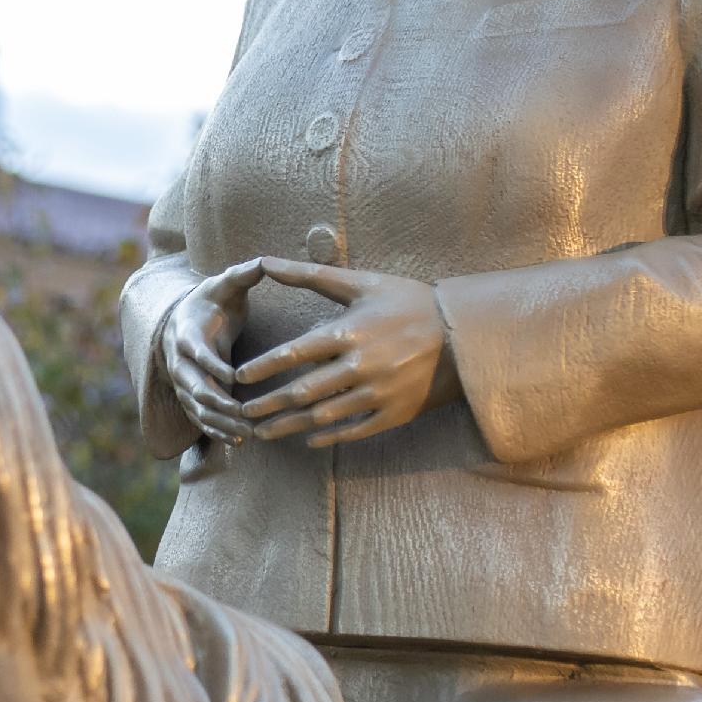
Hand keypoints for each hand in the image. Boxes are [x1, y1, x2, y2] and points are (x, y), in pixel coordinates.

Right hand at [157, 259, 267, 443]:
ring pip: (197, 408)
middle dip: (218, 403)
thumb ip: (242, 275)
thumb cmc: (212, 301)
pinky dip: (216, 431)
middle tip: (245, 414)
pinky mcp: (190, 396)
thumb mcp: (224, 285)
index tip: (235, 376)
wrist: (187, 320)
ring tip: (246, 434)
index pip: (195, 352)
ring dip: (220, 423)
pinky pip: (199, 418)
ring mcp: (183, 382)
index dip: (212, 365)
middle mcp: (179, 361)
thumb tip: (265, 262)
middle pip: (194, 387)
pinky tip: (238, 442)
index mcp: (186, 333)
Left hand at [234, 260, 460, 447]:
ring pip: (322, 417)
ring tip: (262, 433)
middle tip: (241, 412)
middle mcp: (359, 367)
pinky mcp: (393, 414)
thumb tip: (265, 262)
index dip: (262, 368)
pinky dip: (328, 437)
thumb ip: (310, 276)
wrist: (463, 334)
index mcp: (348, 333)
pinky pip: (353, 431)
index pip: (293, 354)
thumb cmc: (408, 302)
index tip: (238, 378)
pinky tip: (307, 439)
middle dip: (267, 404)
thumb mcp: (361, 283)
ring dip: (288, 427)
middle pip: (301, 392)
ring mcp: (377, 394)